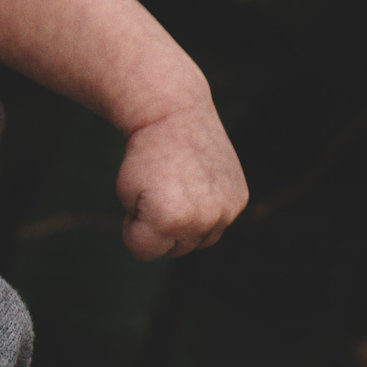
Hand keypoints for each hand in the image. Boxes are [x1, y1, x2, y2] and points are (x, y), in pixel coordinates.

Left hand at [116, 97, 247, 258]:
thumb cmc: (142, 155)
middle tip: (157, 187)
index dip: (132, 225)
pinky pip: (217, 222)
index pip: (142, 251)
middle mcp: (204, 220)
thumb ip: (147, 233)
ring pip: (199, 240)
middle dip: (159, 225)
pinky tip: (197, 182)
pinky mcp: (239, 200)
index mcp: (170, 220)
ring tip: (177, 187)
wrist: (175, 115)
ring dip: (185, 223)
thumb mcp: (126, 194)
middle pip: (173, 249)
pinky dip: (205, 209)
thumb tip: (185, 244)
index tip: (136, 196)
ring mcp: (226, 211)